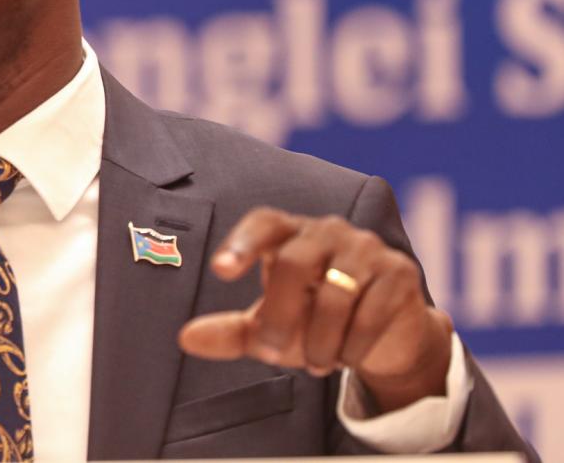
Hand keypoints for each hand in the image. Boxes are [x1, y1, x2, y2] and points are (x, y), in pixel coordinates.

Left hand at [178, 207, 453, 411]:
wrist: (384, 336)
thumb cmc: (316, 321)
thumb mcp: (270, 328)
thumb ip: (230, 331)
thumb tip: (186, 338)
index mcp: (288, 234)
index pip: (263, 223)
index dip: (242, 243)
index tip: (221, 270)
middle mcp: (326, 231)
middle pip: (294, 264)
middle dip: (280, 316)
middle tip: (272, 353)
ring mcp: (366, 247)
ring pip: (335, 295)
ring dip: (320, 341)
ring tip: (318, 363)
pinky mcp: (399, 272)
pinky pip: (370, 313)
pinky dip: (352, 346)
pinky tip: (346, 358)